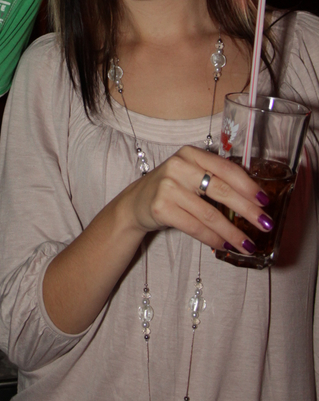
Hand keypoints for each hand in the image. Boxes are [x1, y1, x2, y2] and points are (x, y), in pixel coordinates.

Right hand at [128, 145, 271, 252]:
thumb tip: (253, 200)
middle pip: (221, 190)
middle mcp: (179, 166)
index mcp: (191, 154)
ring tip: (248, 244)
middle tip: (265, 224)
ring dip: (232, 232)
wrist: (135, 203)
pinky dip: (213, 239)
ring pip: (210, 213)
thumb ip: (215, 179)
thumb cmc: (171, 189)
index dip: (248, 186)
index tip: (265, 201)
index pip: (226, 169)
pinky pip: (195, 227)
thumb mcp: (190, 175)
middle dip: (247, 210)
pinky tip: (224, 246)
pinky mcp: (161, 208)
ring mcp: (168, 187)